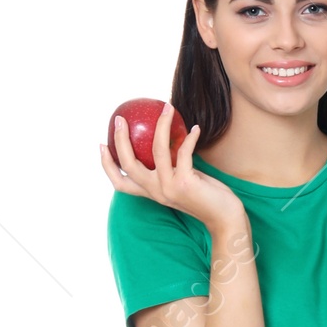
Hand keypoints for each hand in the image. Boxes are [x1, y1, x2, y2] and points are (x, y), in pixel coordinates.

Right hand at [101, 105, 243, 234]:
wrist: (225, 218)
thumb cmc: (206, 197)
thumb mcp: (182, 182)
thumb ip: (170, 169)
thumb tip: (166, 141)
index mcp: (151, 193)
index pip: (120, 182)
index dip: (107, 165)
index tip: (101, 145)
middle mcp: (156, 191)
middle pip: (128, 165)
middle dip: (121, 140)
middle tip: (120, 119)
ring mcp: (169, 187)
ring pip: (156, 150)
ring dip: (161, 126)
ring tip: (166, 108)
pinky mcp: (185, 182)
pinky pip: (183, 152)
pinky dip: (189, 138)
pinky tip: (195, 128)